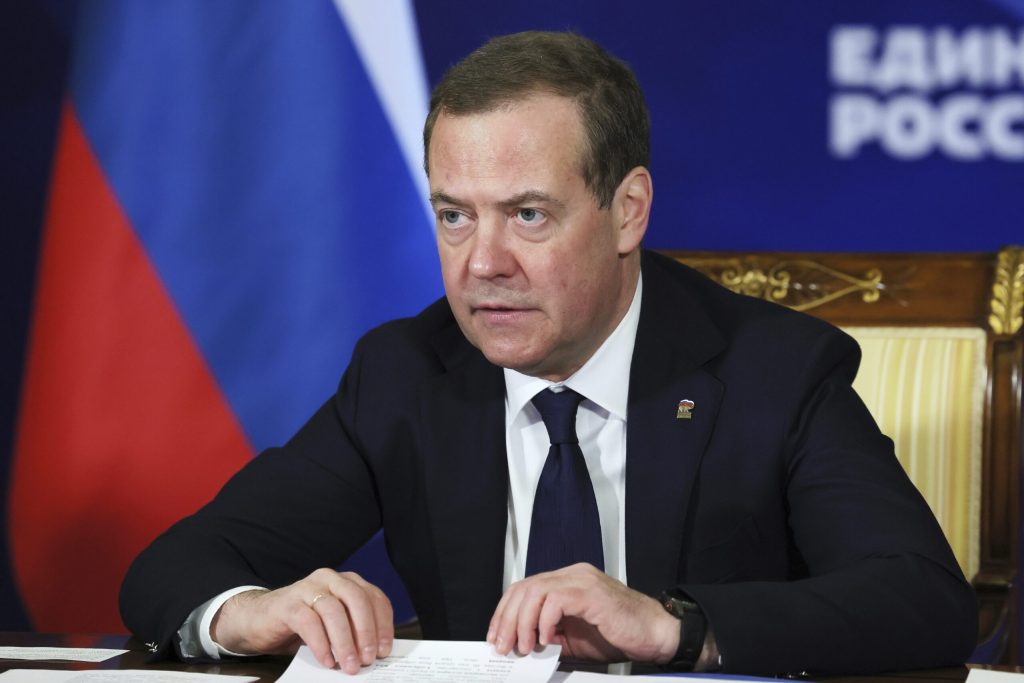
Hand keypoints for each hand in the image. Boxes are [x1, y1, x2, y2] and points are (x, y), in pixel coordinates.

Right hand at [210, 568, 393, 673]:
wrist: (259, 620)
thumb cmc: (302, 624)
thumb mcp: (333, 624)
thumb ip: (352, 630)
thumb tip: (375, 654)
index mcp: (347, 582)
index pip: (374, 598)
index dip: (383, 624)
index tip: (385, 650)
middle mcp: (330, 579)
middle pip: (357, 600)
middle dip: (366, 631)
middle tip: (369, 658)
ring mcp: (308, 588)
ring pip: (333, 610)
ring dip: (344, 641)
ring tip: (349, 665)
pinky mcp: (288, 603)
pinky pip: (309, 622)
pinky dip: (321, 643)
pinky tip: (326, 660)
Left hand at [486, 563, 678, 663]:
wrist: (657, 635)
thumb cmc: (620, 635)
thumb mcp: (575, 639)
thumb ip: (549, 636)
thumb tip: (519, 647)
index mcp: (567, 582)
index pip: (524, 588)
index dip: (504, 612)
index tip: (496, 637)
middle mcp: (572, 574)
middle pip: (524, 588)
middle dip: (506, 619)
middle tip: (502, 646)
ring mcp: (582, 580)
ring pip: (535, 591)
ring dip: (522, 622)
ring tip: (523, 646)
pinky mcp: (592, 592)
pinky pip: (556, 600)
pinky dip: (544, 621)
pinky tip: (545, 639)